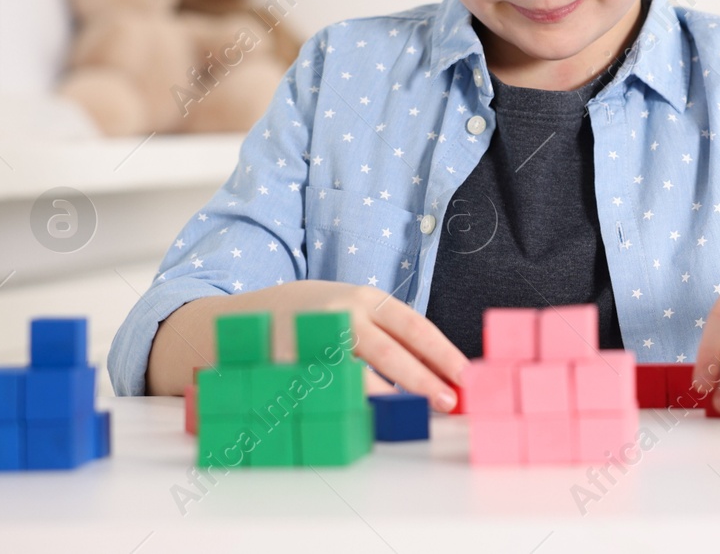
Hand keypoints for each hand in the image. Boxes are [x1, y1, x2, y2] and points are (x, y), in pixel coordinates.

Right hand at [283, 279, 468, 410]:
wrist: (252, 313)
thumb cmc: (323, 316)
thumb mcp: (360, 312)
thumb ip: (395, 336)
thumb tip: (443, 370)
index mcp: (368, 300)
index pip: (415, 327)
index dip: (443, 354)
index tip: (467, 377)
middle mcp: (342, 315)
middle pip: (389, 352)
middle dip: (423, 381)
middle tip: (448, 403)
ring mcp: (314, 340)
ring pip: (357, 376)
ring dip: (387, 400)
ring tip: (409, 416)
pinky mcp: (290, 366)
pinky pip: (327, 392)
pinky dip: (349, 407)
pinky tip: (365, 419)